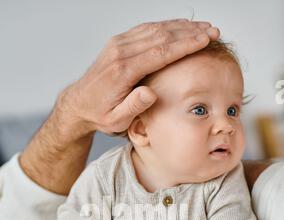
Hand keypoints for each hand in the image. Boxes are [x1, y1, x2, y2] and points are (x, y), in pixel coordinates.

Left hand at [20, 19, 218, 193]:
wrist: (78, 105)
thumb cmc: (99, 115)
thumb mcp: (115, 120)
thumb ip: (133, 107)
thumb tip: (150, 92)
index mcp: (123, 71)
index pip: (161, 52)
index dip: (186, 45)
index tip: (206, 39)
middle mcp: (120, 52)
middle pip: (161, 35)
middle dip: (190, 32)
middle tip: (214, 31)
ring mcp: (118, 45)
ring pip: (155, 29)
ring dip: (181, 27)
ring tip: (204, 28)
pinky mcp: (118, 43)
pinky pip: (145, 30)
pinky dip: (166, 26)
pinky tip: (180, 27)